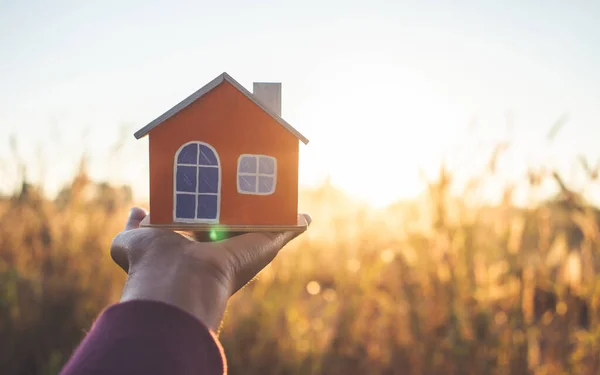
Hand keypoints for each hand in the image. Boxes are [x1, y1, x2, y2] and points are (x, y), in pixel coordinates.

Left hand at [110, 208, 309, 330]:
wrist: (179, 279)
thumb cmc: (153, 262)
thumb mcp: (133, 239)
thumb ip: (134, 226)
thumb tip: (137, 209)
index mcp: (196, 249)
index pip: (206, 226)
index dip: (209, 211)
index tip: (214, 194)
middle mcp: (222, 250)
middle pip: (238, 226)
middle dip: (245, 209)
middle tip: (251, 184)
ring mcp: (246, 248)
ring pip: (264, 227)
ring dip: (274, 213)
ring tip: (280, 188)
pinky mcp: (266, 244)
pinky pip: (287, 230)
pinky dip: (298, 223)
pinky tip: (305, 214)